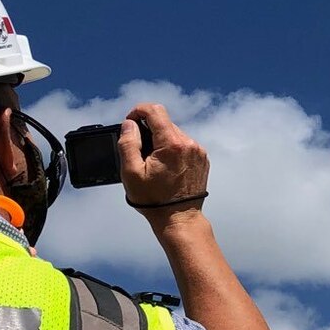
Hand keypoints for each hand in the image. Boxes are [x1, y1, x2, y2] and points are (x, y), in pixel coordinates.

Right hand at [119, 102, 208, 219]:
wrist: (179, 218)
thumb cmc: (154, 200)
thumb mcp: (131, 172)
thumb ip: (128, 143)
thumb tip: (129, 124)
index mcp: (172, 144)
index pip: (155, 110)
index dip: (138, 111)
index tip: (131, 122)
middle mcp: (189, 143)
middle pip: (164, 122)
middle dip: (149, 130)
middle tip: (140, 151)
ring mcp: (198, 151)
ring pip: (174, 133)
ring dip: (161, 140)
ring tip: (153, 162)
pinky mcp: (202, 159)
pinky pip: (184, 144)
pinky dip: (172, 149)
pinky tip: (166, 166)